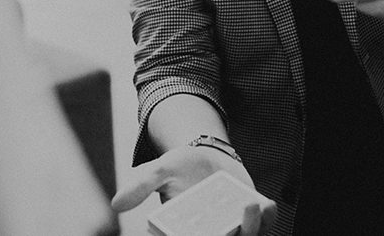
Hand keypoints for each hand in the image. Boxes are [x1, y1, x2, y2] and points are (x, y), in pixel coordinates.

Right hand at [111, 145, 275, 234]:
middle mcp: (208, 234)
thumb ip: (140, 186)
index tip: (191, 232)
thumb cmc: (181, 167)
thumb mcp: (160, 170)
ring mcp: (232, 229)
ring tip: (248, 205)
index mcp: (182, 231)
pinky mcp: (252, 219)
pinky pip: (264, 226)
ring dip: (251, 228)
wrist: (206, 155)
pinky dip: (267, 218)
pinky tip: (266, 203)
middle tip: (225, 231)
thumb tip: (115, 204)